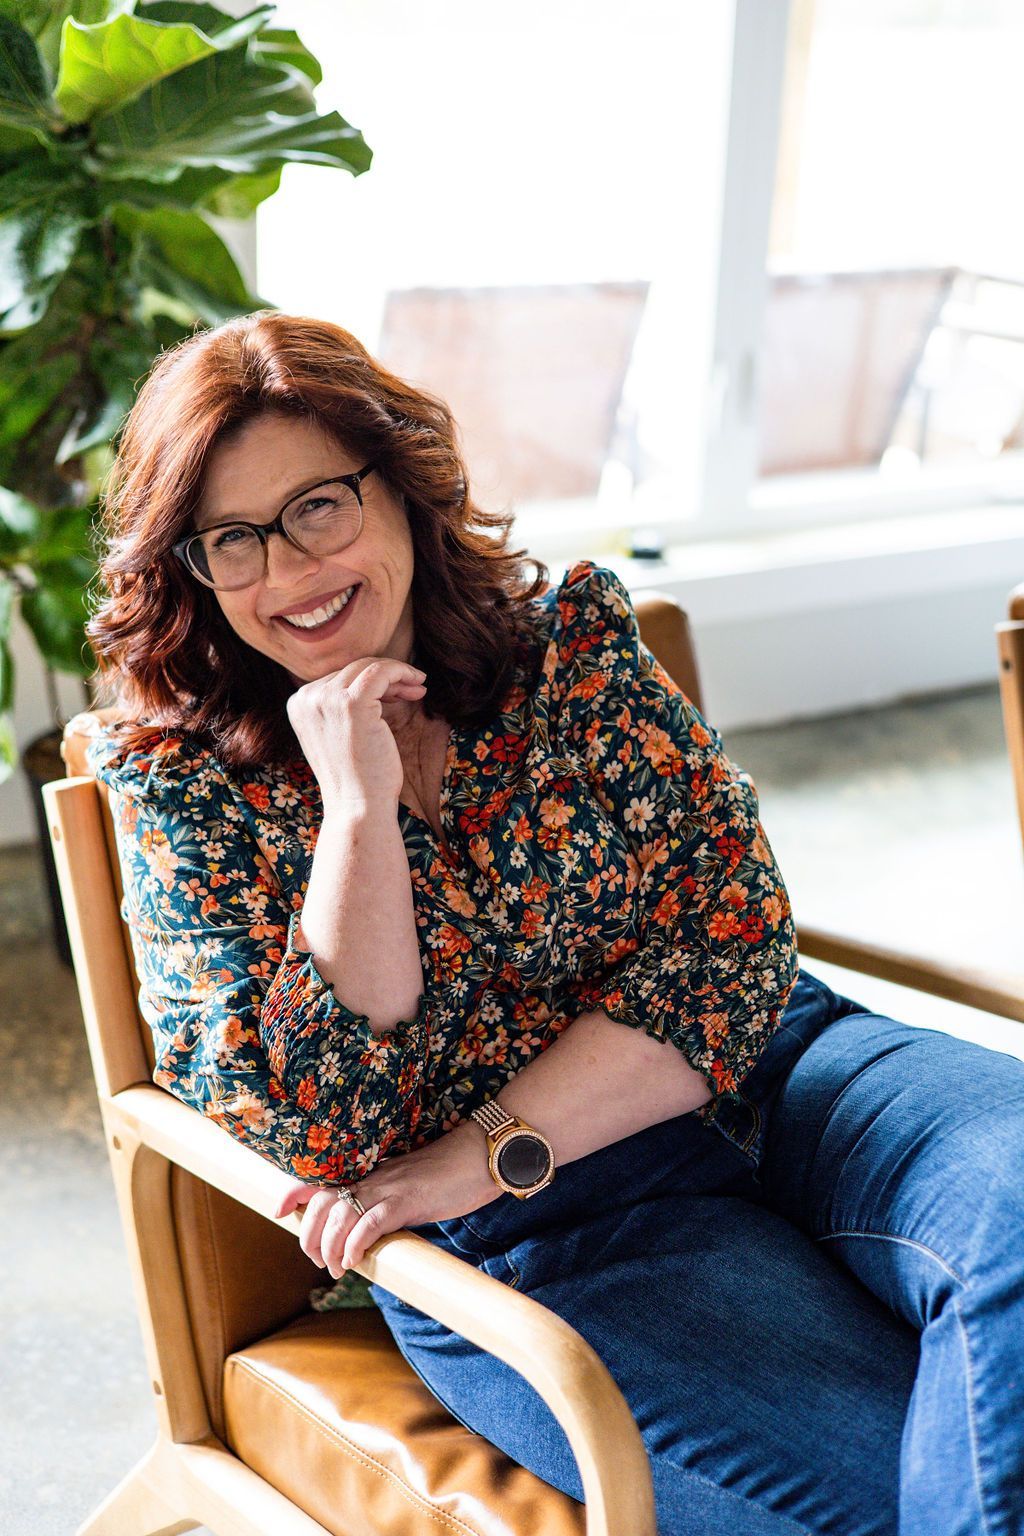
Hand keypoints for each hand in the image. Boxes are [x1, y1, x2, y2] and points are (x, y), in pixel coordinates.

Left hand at [273, 1122, 499, 1276]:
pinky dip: (355, 1244)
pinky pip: (371, 1222)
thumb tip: (378, 1233)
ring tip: (335, 1268)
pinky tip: (353, 1261)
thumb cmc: (455, 1175)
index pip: (323, 1178)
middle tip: (316, 1259)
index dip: (295, 1193)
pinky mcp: (407, 1199)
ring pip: (340, 1213)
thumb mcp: (415, 1189)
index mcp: (373, 1173)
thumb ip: (392, 1204)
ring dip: (330, 1246)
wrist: (483, 1153)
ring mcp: (389, 1186)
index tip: (277, 1210)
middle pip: (322, 1201)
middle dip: (309, 1233)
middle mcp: (374, 1176)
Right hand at [285, 655, 426, 813]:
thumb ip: (343, 705)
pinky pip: (381, 671)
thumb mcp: (339, 733)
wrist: (358, 806)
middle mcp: (306, 698)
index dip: (370, 682)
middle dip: (386, 677)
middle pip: (353, 669)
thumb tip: (375, 674)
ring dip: (398, 674)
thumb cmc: (357, 775)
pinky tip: (419, 683)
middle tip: (414, 688)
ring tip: (418, 688)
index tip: (396, 695)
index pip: (339, 677)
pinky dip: (402, 671)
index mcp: (299, 703)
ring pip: (368, 667)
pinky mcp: (351, 703)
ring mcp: (326, 699)